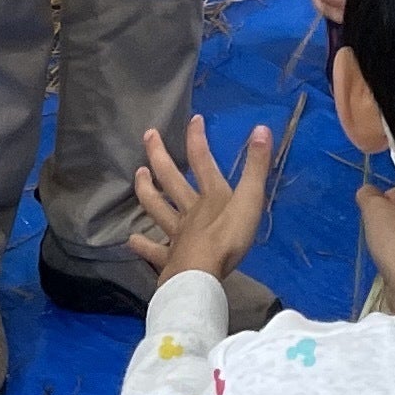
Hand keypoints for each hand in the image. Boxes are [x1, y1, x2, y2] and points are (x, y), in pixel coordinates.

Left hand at [129, 116, 275, 282]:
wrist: (202, 274)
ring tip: (138, 174)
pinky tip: (132, 240)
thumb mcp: (250, 200)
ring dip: (147, 191)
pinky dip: (143, 246)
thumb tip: (261, 128)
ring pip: (157, 208)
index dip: (198, 139)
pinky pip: (155, 251)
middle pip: (171, 179)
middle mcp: (190, 210)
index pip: (202, 161)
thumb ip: (257, 167)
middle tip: (148, 135)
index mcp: (210, 196)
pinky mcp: (170, 259)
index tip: (194, 119)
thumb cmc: (228, 238)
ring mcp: (177, 235)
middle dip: (159, 155)